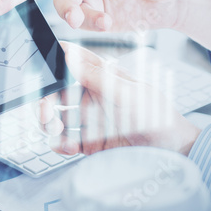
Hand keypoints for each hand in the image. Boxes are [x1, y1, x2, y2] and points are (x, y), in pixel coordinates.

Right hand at [36, 42, 200, 156]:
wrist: (172, 153)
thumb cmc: (158, 117)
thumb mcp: (129, 94)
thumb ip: (98, 77)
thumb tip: (70, 58)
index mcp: (101, 78)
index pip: (71, 62)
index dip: (52, 60)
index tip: (38, 66)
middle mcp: (90, 96)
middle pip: (56, 92)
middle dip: (45, 101)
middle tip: (45, 113)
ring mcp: (88, 119)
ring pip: (55, 116)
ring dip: (48, 123)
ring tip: (56, 131)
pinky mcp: (87, 141)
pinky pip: (64, 141)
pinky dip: (60, 144)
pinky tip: (68, 146)